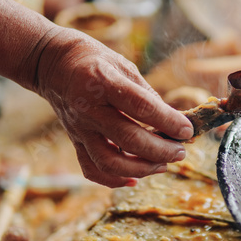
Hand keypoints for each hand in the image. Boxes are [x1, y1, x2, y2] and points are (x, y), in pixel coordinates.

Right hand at [33, 27, 193, 187]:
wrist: (51, 63)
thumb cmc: (95, 61)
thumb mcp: (124, 66)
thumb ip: (148, 95)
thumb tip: (175, 121)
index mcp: (105, 82)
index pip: (142, 107)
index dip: (168, 121)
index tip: (188, 130)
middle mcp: (90, 108)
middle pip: (129, 139)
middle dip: (161, 150)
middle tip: (180, 152)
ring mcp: (80, 128)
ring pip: (110, 162)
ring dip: (141, 169)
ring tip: (163, 166)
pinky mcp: (75, 140)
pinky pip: (91, 169)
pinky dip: (113, 180)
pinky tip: (134, 179)